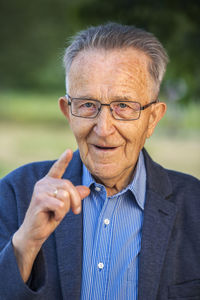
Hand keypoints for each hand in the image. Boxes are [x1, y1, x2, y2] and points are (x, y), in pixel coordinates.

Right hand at [12, 149, 89, 281]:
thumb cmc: (49, 217)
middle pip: (69, 185)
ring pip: (65, 195)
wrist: (34, 233)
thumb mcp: (65, 206)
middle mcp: (44, 183)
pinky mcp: (40, 200)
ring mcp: (40, 190)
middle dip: (76, 201)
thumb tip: (87, 189)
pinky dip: (60, 214)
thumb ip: (74, 196)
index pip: (57, 168)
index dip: (63, 160)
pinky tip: (53, 217)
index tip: (69, 151)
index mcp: (49, 182)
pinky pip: (60, 204)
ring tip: (57, 214)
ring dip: (66, 209)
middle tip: (75, 211)